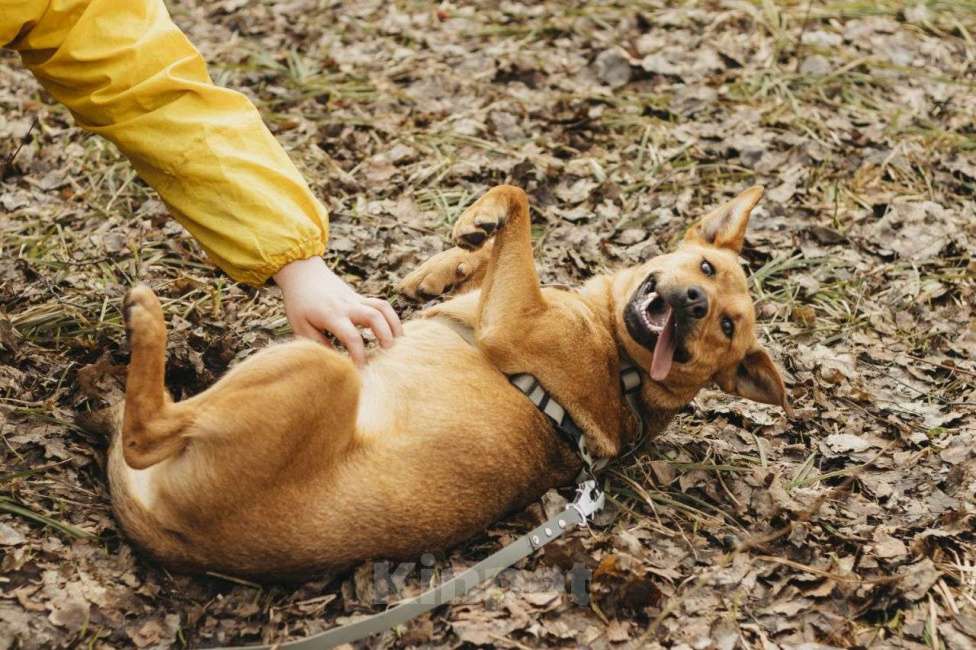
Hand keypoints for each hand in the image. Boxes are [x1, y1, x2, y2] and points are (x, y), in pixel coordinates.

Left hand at [273, 256, 402, 365]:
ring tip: (399, 342)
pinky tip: (393, 331)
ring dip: (394, 324)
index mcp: (331, 315)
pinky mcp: (360, 297)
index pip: (351, 336)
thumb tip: (334, 360)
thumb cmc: (299, 301)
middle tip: (389, 353)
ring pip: (382, 307)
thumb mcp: (300, 325)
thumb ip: (317, 343)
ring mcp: (356, 299)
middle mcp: (347, 305)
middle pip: (374, 317)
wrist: (303, 272)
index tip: (361, 370)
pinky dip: (390, 317)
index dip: (359, 355)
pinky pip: (380, 304)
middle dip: (385, 335)